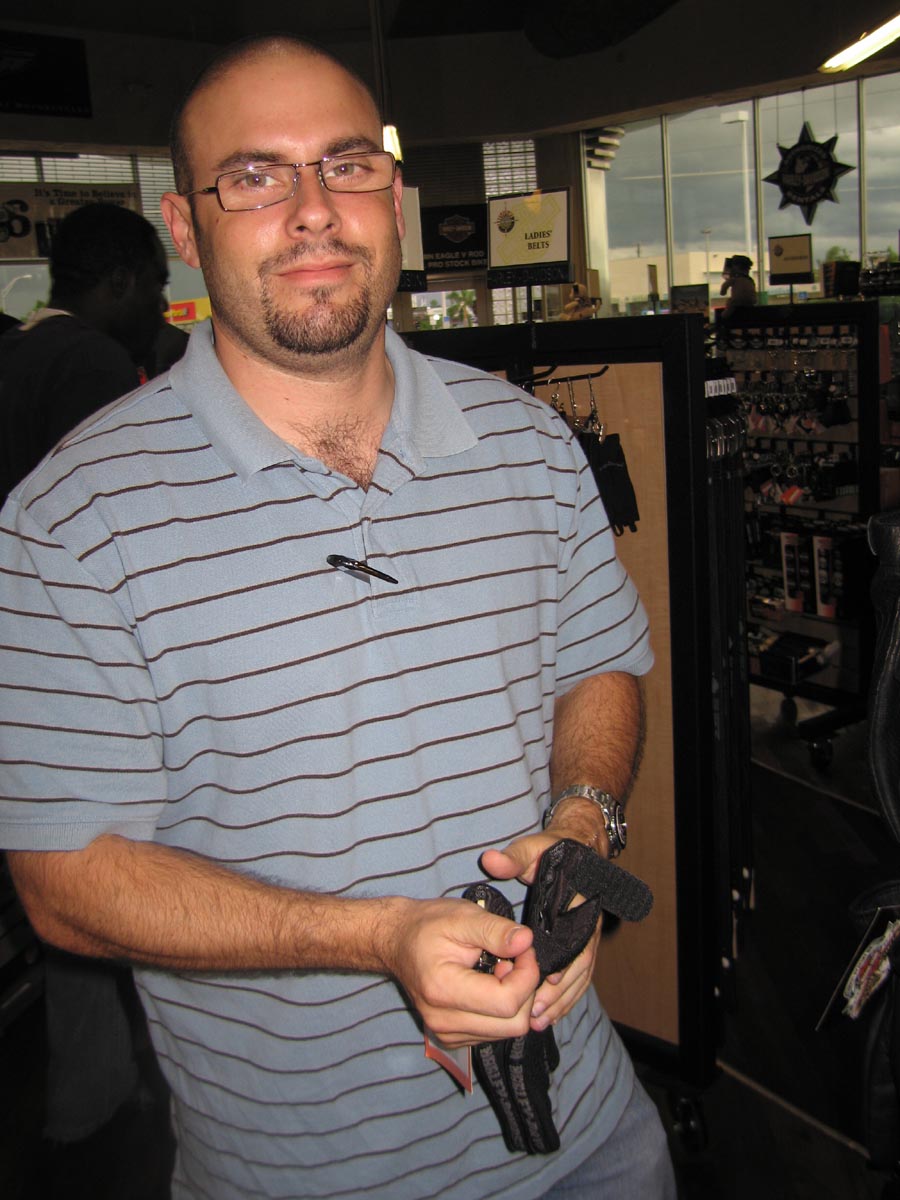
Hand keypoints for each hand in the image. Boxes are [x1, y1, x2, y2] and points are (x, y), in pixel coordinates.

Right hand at [379, 896, 538, 1048]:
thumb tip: (526, 941)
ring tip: (498, 969)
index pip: (507, 1002)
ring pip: (507, 1031)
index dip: (527, 975)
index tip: (524, 949)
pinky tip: (490, 984)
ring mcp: (446, 1033)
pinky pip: (495, 1032)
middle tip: (513, 959)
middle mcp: (443, 1021)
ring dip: (514, 1000)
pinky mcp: (452, 1037)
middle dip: (525, 989)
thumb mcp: (461, 917)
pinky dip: (501, 1010)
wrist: (397, 941)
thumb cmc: (426, 926)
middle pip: (513, 1024)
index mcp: (444, 990)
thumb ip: (495, 930)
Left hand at [481, 831, 602, 1032]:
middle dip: (558, 991)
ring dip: (560, 1000)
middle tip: (535, 1013)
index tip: (545, 978)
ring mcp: (585, 938)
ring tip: (538, 1021)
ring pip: (579, 976)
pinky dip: (564, 997)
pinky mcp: (579, 946)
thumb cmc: (550, 852)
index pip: (573, 937)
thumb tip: (491, 861)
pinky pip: (577, 977)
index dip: (562, 960)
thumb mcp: (530, 851)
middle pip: (577, 965)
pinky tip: (548, 1015)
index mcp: (577, 903)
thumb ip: (512, 858)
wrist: (574, 852)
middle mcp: (586, 924)